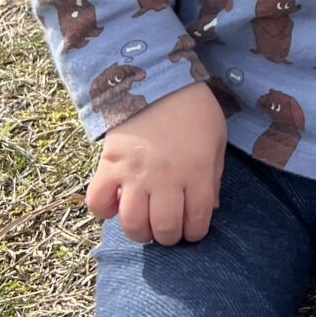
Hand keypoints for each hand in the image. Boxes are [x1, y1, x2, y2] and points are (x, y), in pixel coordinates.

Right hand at [85, 81, 227, 245]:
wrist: (158, 80)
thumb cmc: (194, 110)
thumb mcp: (216, 140)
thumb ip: (213, 177)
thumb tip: (208, 210)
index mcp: (196, 172)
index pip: (196, 221)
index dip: (195, 233)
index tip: (192, 230)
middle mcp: (165, 178)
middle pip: (164, 228)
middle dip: (169, 237)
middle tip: (168, 229)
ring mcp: (134, 173)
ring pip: (132, 223)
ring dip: (140, 232)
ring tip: (145, 224)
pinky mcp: (109, 164)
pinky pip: (98, 201)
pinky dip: (105, 210)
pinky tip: (117, 203)